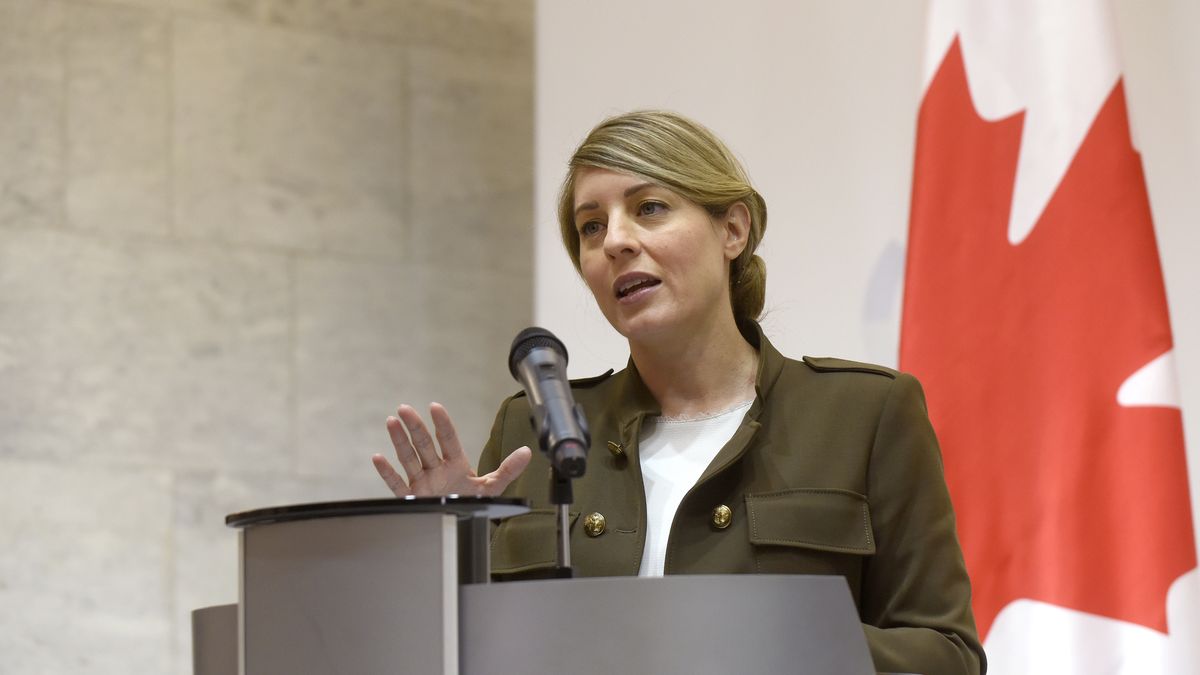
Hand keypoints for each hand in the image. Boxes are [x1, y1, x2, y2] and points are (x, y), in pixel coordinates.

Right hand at [372, 402, 531, 496]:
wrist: (462, 527)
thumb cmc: (473, 504)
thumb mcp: (493, 488)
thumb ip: (508, 470)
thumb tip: (527, 452)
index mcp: (456, 464)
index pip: (448, 439)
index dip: (442, 424)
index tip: (435, 407)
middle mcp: (437, 469)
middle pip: (425, 444)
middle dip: (415, 427)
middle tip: (405, 409)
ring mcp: (423, 482)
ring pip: (409, 458)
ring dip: (399, 441)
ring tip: (391, 422)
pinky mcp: (412, 498)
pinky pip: (397, 484)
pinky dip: (387, 472)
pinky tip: (378, 458)